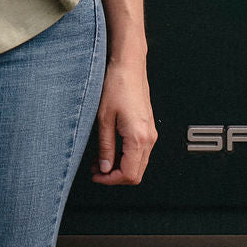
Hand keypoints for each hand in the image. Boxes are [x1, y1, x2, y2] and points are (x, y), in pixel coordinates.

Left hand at [91, 57, 156, 184]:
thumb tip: (104, 167)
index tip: (97, 176)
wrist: (129, 66)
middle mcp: (149, 138)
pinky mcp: (148, 128)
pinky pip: (139, 152)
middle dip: (114, 176)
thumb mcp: (104, 118)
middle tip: (96, 171)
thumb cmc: (117, 85)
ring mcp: (150, 133)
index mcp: (138, 138)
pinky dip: (125, 157)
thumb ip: (105, 146)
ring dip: (119, 167)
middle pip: (136, 173)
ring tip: (100, 160)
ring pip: (138, 164)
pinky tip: (111, 150)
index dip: (111, 180)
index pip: (128, 174)